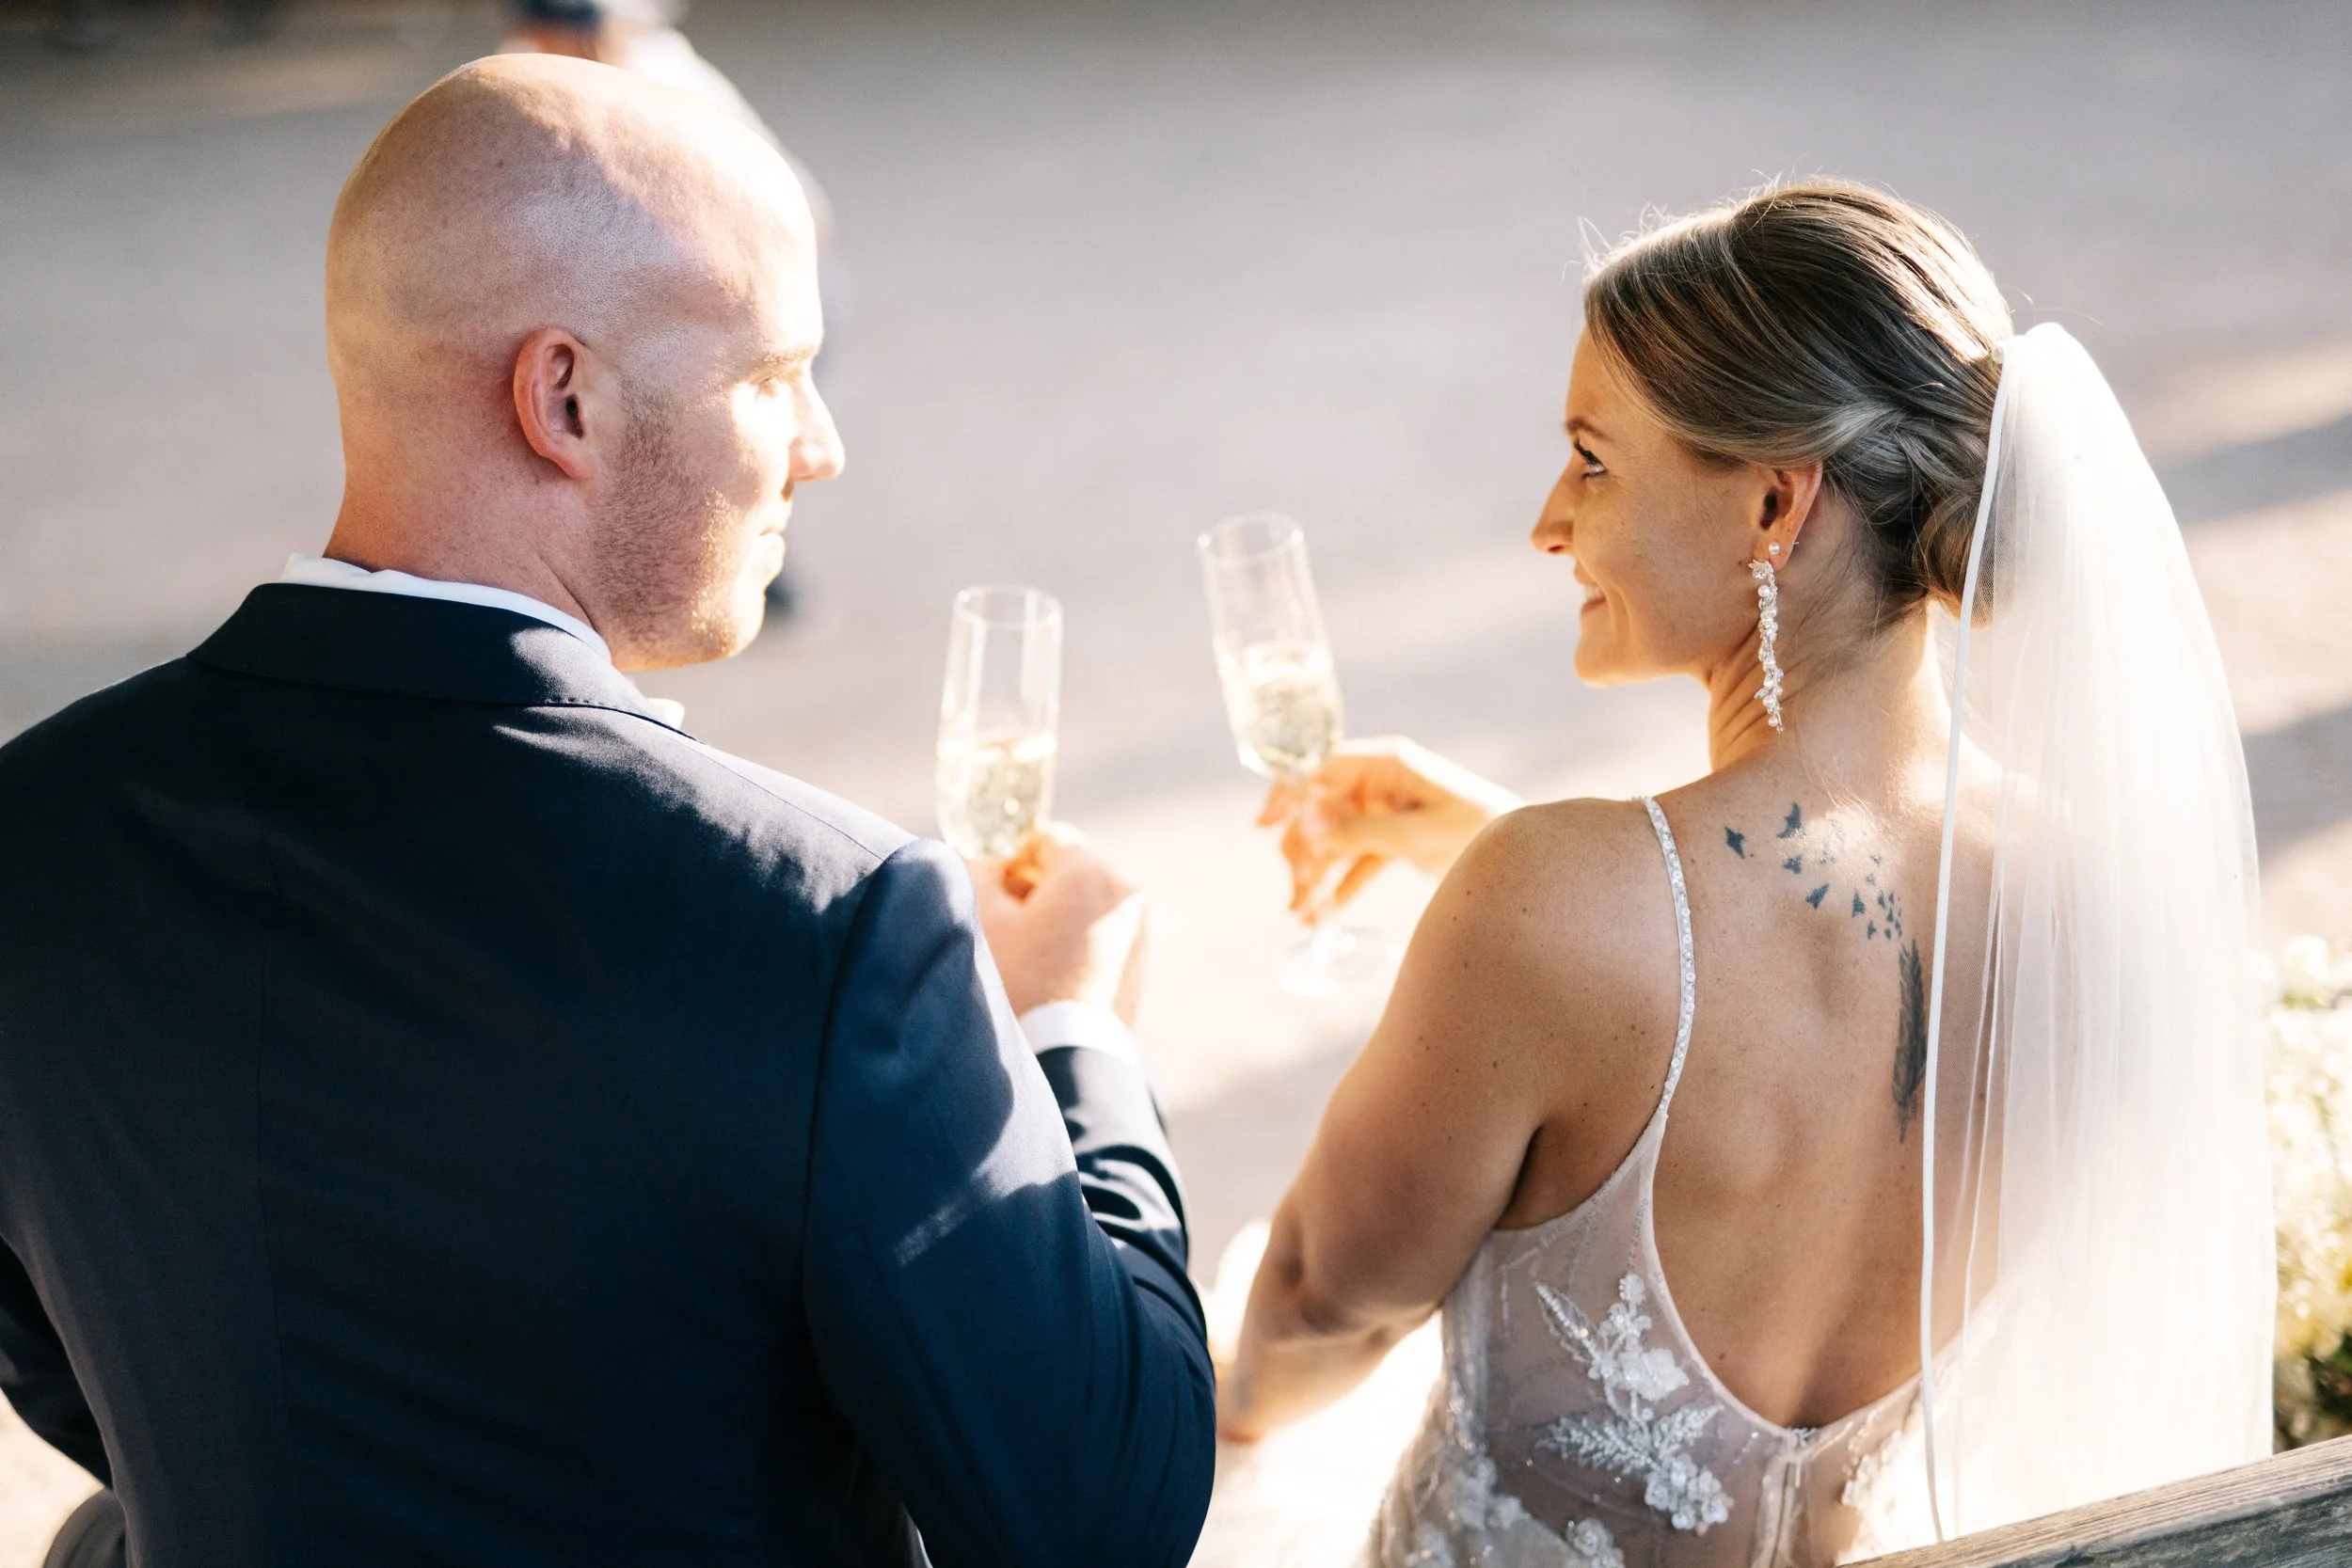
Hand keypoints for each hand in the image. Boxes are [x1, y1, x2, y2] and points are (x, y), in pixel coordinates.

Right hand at [970, 824, 1146, 1024]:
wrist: (1061, 1058)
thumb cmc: (1017, 984)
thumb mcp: (982, 919)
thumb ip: (978, 871)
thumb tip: (983, 860)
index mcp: (1089, 872)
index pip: (1045, 839)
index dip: (1011, 859)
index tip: (992, 893)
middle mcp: (1123, 893)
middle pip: (1068, 870)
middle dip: (1034, 890)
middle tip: (1004, 928)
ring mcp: (1137, 930)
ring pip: (1083, 904)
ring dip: (1053, 917)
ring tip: (1025, 958)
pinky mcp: (1137, 964)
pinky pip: (1099, 934)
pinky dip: (1073, 942)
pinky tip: (1047, 976)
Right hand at [1261, 737, 1520, 919]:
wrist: (1519, 861)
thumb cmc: (1477, 828)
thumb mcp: (1416, 832)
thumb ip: (1359, 831)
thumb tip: (1303, 827)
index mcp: (1385, 764)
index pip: (1319, 767)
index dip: (1287, 792)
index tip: (1263, 825)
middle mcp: (1377, 784)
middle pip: (1318, 812)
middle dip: (1301, 852)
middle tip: (1296, 891)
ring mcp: (1381, 813)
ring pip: (1330, 842)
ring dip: (1313, 876)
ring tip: (1302, 915)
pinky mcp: (1389, 842)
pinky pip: (1352, 864)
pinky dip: (1337, 889)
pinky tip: (1320, 917)